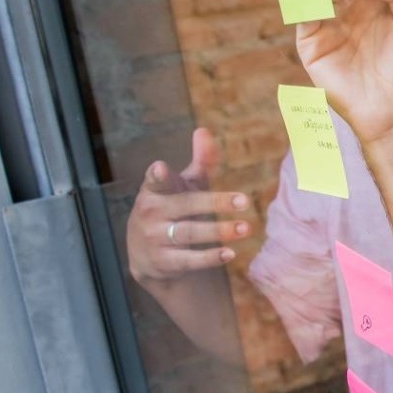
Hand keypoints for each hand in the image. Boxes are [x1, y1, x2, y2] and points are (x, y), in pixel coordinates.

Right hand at [127, 128, 252, 286]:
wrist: (147, 257)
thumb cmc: (171, 210)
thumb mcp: (183, 186)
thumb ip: (198, 162)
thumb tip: (204, 130)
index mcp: (154, 191)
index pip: (154, 181)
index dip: (157, 175)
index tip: (161, 168)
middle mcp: (151, 214)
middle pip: (186, 206)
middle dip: (215, 202)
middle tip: (246, 201)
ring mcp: (155, 239)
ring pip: (190, 234)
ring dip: (219, 231)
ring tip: (246, 228)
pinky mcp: (163, 262)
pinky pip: (188, 260)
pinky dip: (209, 257)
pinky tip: (230, 253)